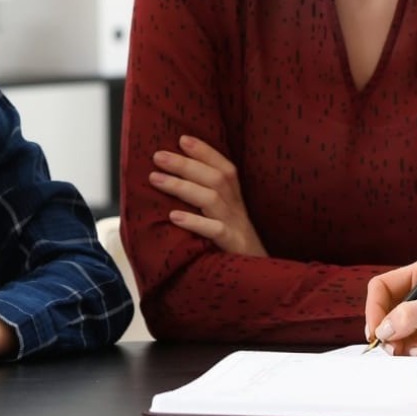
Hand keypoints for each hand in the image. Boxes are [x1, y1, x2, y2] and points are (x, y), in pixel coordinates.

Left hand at [149, 135, 267, 255]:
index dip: (205, 151)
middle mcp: (237, 208)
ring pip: (211, 199)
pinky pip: (215, 231)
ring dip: (182, 186)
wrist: (260, 277)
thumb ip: (207, 200)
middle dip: (185, 164)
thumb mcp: (225, 219)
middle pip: (215, 178)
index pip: (224, 168)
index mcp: (236, 199)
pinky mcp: (233, 246)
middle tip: (158, 156)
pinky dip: (195, 222)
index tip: (182, 138)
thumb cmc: (235, 246)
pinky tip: (174, 216)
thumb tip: (173, 182)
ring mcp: (236, 227)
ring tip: (155, 179)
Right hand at [364, 258, 416, 355]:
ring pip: (397, 326)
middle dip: (386, 328)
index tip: (375, 329)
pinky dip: (410, 348)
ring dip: (397, 341)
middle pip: (387, 308)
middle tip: (390, 347)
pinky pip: (410, 338)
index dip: (375, 307)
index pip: (383, 286)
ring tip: (408, 351)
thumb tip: (384, 329)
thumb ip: (410, 315)